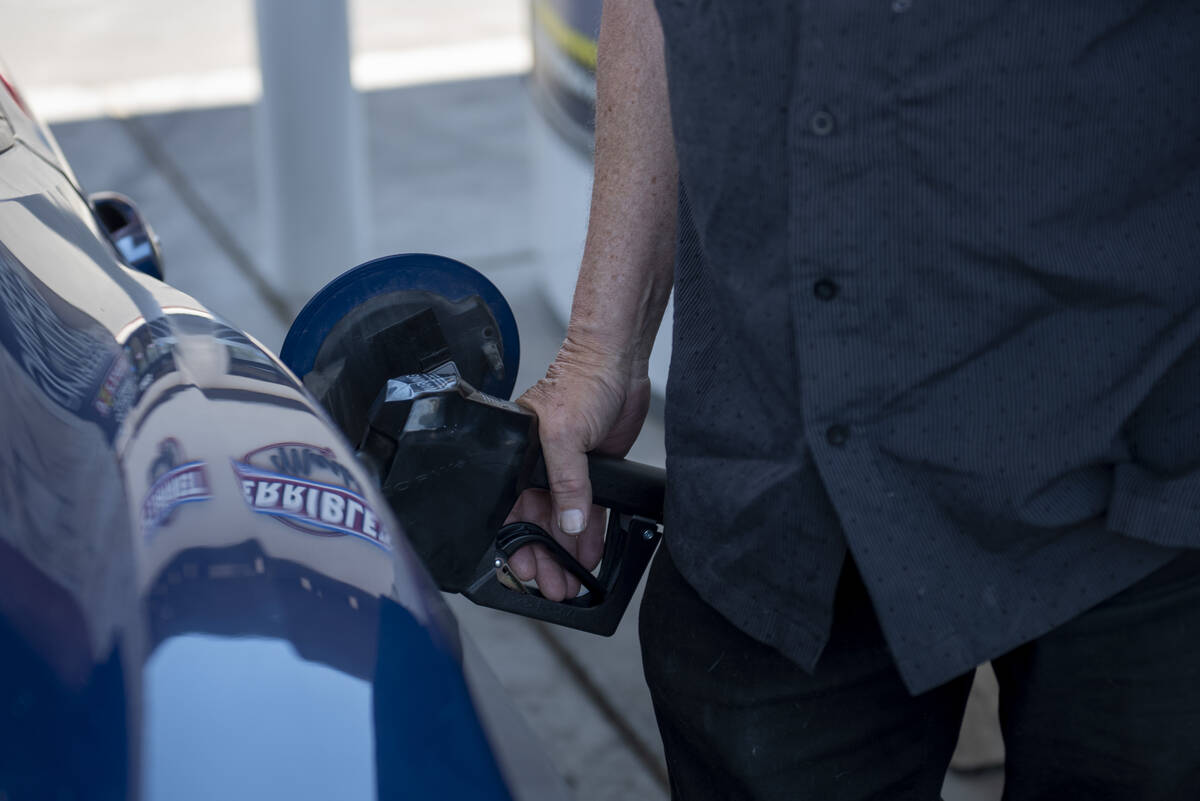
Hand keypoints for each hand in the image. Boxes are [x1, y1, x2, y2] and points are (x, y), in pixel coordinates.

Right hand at [505, 334, 650, 600]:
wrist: (618, 361)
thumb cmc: (580, 382)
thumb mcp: (563, 435)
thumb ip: (566, 483)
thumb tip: (568, 525)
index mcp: (517, 455)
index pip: (508, 509)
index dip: (514, 543)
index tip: (523, 571)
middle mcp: (538, 465)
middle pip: (536, 523)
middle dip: (543, 558)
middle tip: (553, 587)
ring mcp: (566, 469)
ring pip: (562, 521)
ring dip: (567, 552)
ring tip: (572, 581)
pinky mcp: (594, 470)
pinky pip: (587, 510)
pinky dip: (589, 533)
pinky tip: (590, 554)